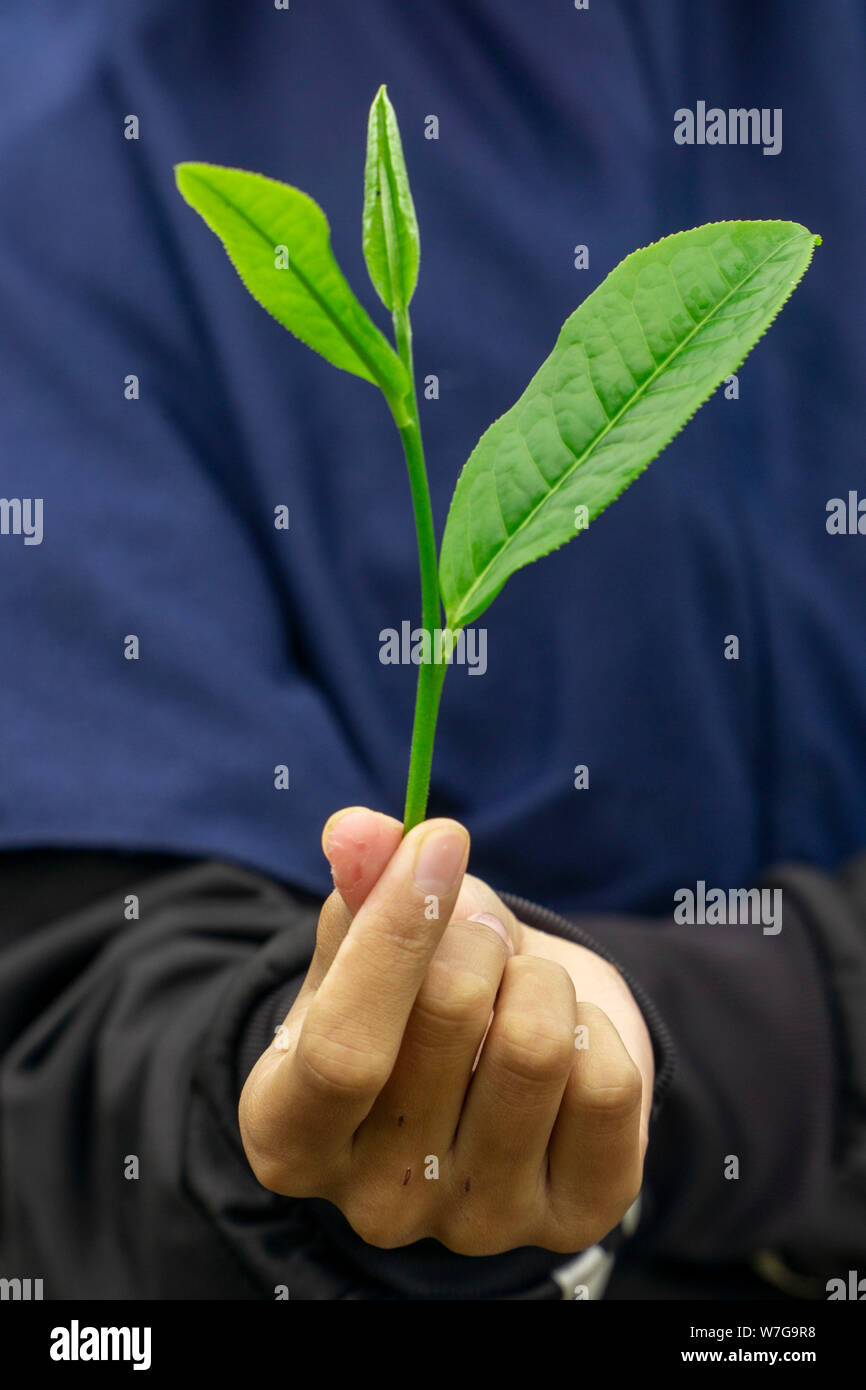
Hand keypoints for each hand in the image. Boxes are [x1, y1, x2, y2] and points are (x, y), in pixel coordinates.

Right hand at [239, 807, 649, 1255]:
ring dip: (537, 980)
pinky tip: (565, 1047)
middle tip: (477, 938)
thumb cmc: (412, 999)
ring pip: (537, 1045)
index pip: (342, 1046)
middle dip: (476, 937)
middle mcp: (374, 1201)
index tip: (439, 840)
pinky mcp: (572, 1218)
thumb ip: (359, 884)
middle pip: (449, 1016)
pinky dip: (595, 1031)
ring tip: (516, 992)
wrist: (500, 1070)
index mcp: (292, 1132)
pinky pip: (607, 1085)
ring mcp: (475, 1221)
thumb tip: (360, 830)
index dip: (395, 932)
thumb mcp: (368, 941)